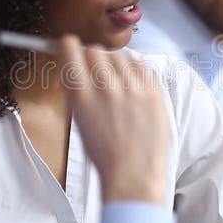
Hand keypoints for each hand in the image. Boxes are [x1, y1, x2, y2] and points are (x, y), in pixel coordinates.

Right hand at [57, 35, 169, 205]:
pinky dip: (135, 71)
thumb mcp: (79, 121)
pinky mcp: (153, 92)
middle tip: (98, 74)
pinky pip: (140, 65)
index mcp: (81, 97)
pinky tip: (133, 87)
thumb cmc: (105, 154)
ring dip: (116, 65)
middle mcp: (105, 89)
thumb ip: (78, 90)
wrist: (134, 177)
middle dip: (93, 59)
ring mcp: (132, 89)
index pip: (71, 49)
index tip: (71, 46)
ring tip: (118, 86)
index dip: (70, 45)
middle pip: (95, 51)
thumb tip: (77, 64)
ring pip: (119, 56)